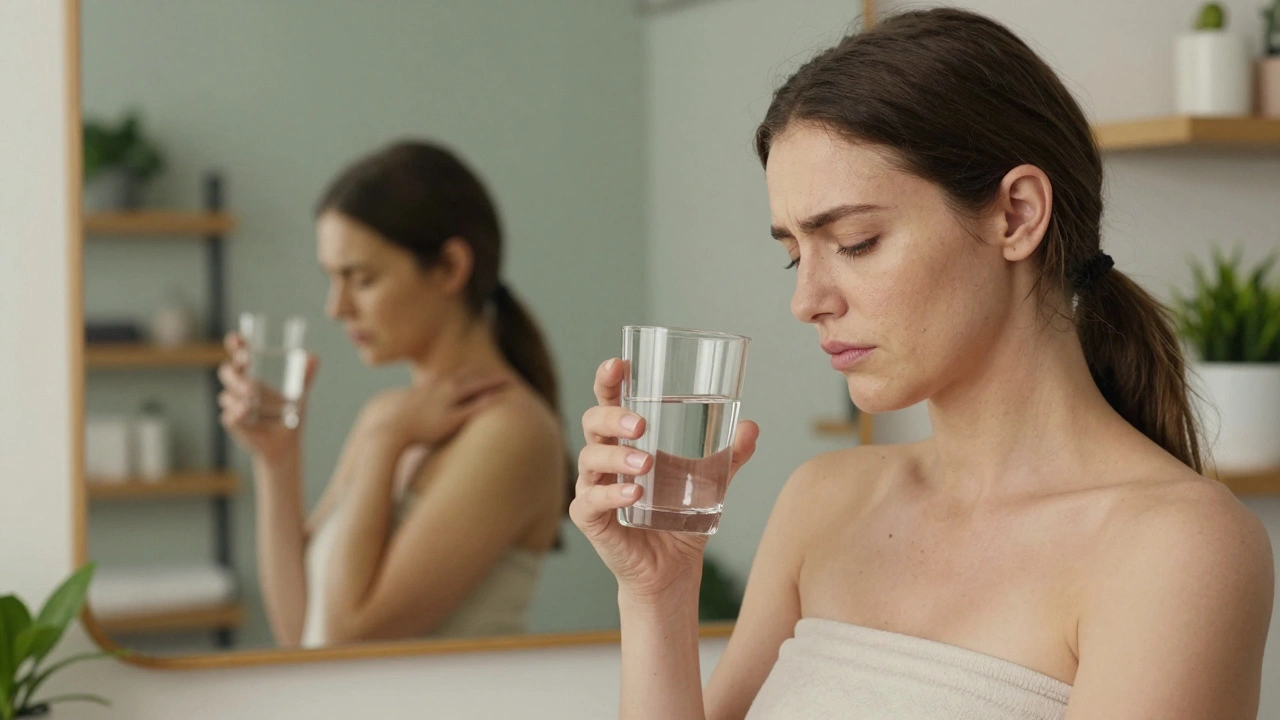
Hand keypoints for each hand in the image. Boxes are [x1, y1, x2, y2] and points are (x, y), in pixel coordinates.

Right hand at [217, 332, 318, 464]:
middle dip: (236, 374)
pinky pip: (229, 417)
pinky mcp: (234, 423)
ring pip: (226, 395)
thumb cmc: (289, 413)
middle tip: (250, 382)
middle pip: (227, 372)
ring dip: (236, 396)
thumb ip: (305, 375)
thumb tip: (313, 356)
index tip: (236, 338)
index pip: (239, 354)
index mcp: (253, 374)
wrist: (286, 442)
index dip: (235, 345)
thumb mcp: (300, 392)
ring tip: (250, 402)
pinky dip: (236, 415)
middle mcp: (240, 387)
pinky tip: (244, 412)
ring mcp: (235, 405)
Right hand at [355, 372, 511, 449]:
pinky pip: (476, 408)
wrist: (388, 428)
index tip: (485, 369)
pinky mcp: (452, 419)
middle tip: (505, 373)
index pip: (457, 374)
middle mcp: (442, 390)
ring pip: (477, 388)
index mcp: (432, 386)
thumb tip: (413, 400)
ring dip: (494, 383)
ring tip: (510, 381)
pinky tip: (503, 400)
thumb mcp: (404, 405)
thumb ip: (413, 401)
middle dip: (489, 374)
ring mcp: (448, 403)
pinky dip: (490, 402)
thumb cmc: (393, 421)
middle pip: (471, 376)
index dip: (473, 371)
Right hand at [570, 358, 758, 601]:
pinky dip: (612, 493)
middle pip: (592, 422)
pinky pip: (591, 500)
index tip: (620, 363)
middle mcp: (604, 459)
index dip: (609, 380)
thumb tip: (751, 426)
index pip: (609, 401)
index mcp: (625, 441)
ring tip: (646, 462)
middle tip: (640, 424)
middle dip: (612, 416)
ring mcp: (593, 487)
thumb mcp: (711, 483)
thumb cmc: (680, 518)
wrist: (671, 570)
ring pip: (590, 458)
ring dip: (617, 455)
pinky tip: (635, 494)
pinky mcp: (591, 519)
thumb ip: (729, 456)